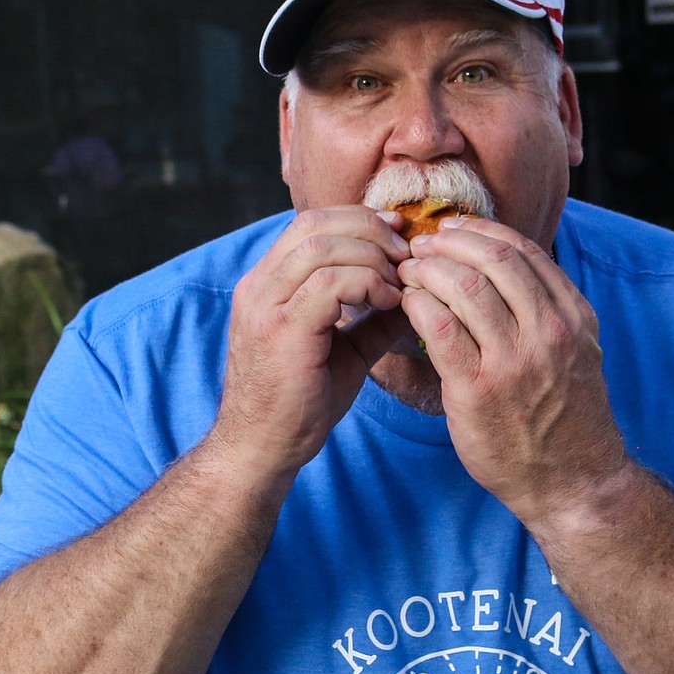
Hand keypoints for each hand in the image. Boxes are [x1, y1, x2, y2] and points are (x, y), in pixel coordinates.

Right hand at [212, 207, 409, 477]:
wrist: (262, 450)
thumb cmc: (298, 406)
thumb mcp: (344, 353)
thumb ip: (373, 321)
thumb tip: (415, 299)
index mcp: (267, 285)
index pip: (310, 225)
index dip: (359, 222)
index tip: (398, 239)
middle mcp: (258, 287)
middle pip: (316, 224)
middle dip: (370, 230)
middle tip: (407, 254)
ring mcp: (264, 306)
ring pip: (322, 246)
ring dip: (372, 256)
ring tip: (400, 281)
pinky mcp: (280, 330)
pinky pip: (328, 283)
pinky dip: (366, 283)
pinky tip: (388, 302)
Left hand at [398, 217, 627, 526]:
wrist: (574, 483)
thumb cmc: (565, 420)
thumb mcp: (576, 354)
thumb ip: (549, 313)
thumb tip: (506, 273)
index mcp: (574, 317)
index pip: (524, 250)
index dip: (481, 231)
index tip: (454, 229)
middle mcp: (549, 332)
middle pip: (493, 259)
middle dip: (450, 242)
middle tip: (421, 243)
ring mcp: (515, 361)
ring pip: (465, 287)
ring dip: (428, 270)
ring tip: (408, 270)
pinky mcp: (479, 390)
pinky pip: (440, 328)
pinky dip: (418, 305)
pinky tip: (407, 303)